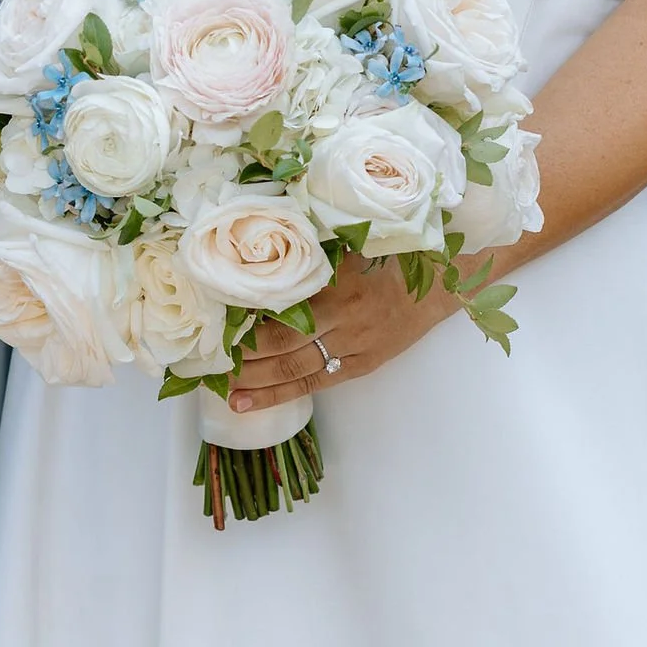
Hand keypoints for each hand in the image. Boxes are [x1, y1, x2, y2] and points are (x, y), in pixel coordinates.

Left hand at [225, 255, 455, 415]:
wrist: (438, 284)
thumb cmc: (390, 257)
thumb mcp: (350, 245)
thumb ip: (311, 251)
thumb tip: (259, 253)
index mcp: (336, 285)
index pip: (281, 307)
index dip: (246, 318)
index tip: (215, 322)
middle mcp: (342, 319)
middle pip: (282, 343)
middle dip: (242, 354)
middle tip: (208, 360)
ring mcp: (352, 347)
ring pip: (295, 369)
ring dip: (256, 381)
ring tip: (223, 389)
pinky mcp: (361, 366)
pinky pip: (316, 382)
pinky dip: (281, 393)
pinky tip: (252, 401)